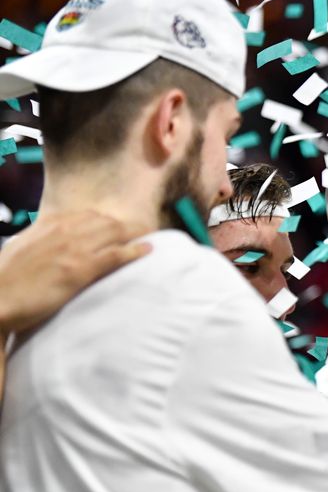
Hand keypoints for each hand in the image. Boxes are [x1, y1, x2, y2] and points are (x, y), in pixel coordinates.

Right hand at [0, 211, 149, 335]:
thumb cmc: (6, 276)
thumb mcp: (24, 245)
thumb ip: (44, 238)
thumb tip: (56, 240)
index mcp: (50, 223)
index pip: (89, 215)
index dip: (109, 220)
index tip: (120, 225)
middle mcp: (64, 230)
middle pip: (107, 222)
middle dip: (128, 225)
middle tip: (143, 229)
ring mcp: (74, 249)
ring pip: (116, 234)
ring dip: (136, 234)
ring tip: (150, 236)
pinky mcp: (80, 269)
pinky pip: (115, 255)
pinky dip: (135, 251)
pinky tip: (148, 250)